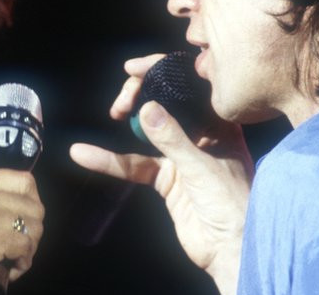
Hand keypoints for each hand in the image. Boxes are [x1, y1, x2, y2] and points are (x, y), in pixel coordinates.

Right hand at [0, 145, 43, 294]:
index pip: (25, 181)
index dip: (32, 204)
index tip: (25, 221)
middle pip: (33, 207)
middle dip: (34, 230)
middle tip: (22, 245)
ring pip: (31, 228)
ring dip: (29, 248)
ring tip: (15, 257)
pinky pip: (23, 247)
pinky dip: (23, 261)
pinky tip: (11, 268)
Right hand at [69, 54, 252, 293]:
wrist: (232, 250)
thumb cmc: (232, 205)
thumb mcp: (202, 168)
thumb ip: (172, 138)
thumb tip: (145, 107)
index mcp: (219, 124)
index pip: (189, 87)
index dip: (163, 71)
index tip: (135, 68)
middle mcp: (201, 135)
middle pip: (165, 103)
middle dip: (142, 94)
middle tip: (123, 98)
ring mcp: (182, 156)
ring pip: (148, 130)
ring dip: (128, 121)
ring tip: (112, 112)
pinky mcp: (166, 178)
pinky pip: (134, 165)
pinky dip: (110, 161)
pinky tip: (86, 154)